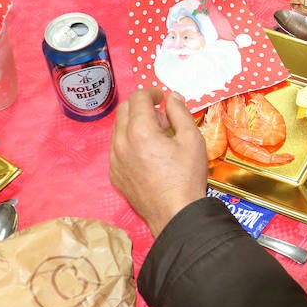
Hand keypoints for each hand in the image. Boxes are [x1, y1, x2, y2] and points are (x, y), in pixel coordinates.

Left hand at [109, 89, 207, 236]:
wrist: (174, 214)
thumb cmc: (187, 176)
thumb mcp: (192, 139)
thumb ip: (180, 113)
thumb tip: (173, 97)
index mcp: (140, 131)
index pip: (138, 98)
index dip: (152, 93)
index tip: (163, 98)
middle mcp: (121, 143)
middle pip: (123, 110)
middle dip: (142, 107)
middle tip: (163, 119)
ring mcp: (114, 160)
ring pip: (118, 129)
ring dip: (134, 124)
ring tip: (157, 138)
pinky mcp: (114, 175)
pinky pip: (117, 148)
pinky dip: (129, 142)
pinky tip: (148, 155)